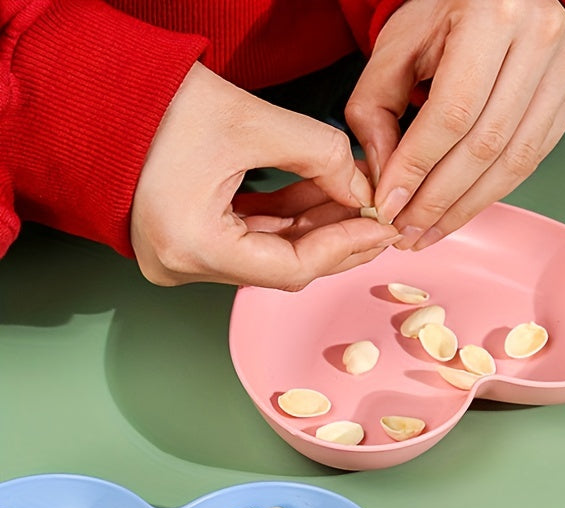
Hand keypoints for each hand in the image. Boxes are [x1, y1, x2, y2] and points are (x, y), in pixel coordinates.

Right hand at [131, 63, 399, 289]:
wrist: (92, 91)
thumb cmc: (151, 103)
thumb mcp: (249, 122)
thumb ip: (318, 155)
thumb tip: (361, 188)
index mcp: (193, 246)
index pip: (292, 267)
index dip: (343, 248)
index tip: (379, 228)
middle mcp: (183, 264)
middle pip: (282, 265)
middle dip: (334, 238)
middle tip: (376, 219)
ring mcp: (181, 256)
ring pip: (268, 252)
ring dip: (312, 226)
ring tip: (354, 201)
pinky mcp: (185, 239)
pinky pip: (246, 237)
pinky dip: (284, 220)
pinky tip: (318, 198)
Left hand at [345, 0, 564, 249]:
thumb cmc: (452, 9)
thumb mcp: (399, 43)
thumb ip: (375, 107)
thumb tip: (384, 177)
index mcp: (490, 17)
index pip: (451, 113)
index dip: (417, 168)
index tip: (389, 205)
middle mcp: (537, 41)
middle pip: (483, 146)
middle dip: (438, 200)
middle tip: (405, 231)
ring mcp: (563, 71)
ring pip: (512, 162)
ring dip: (464, 208)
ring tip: (428, 232)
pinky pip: (529, 161)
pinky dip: (490, 193)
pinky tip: (460, 211)